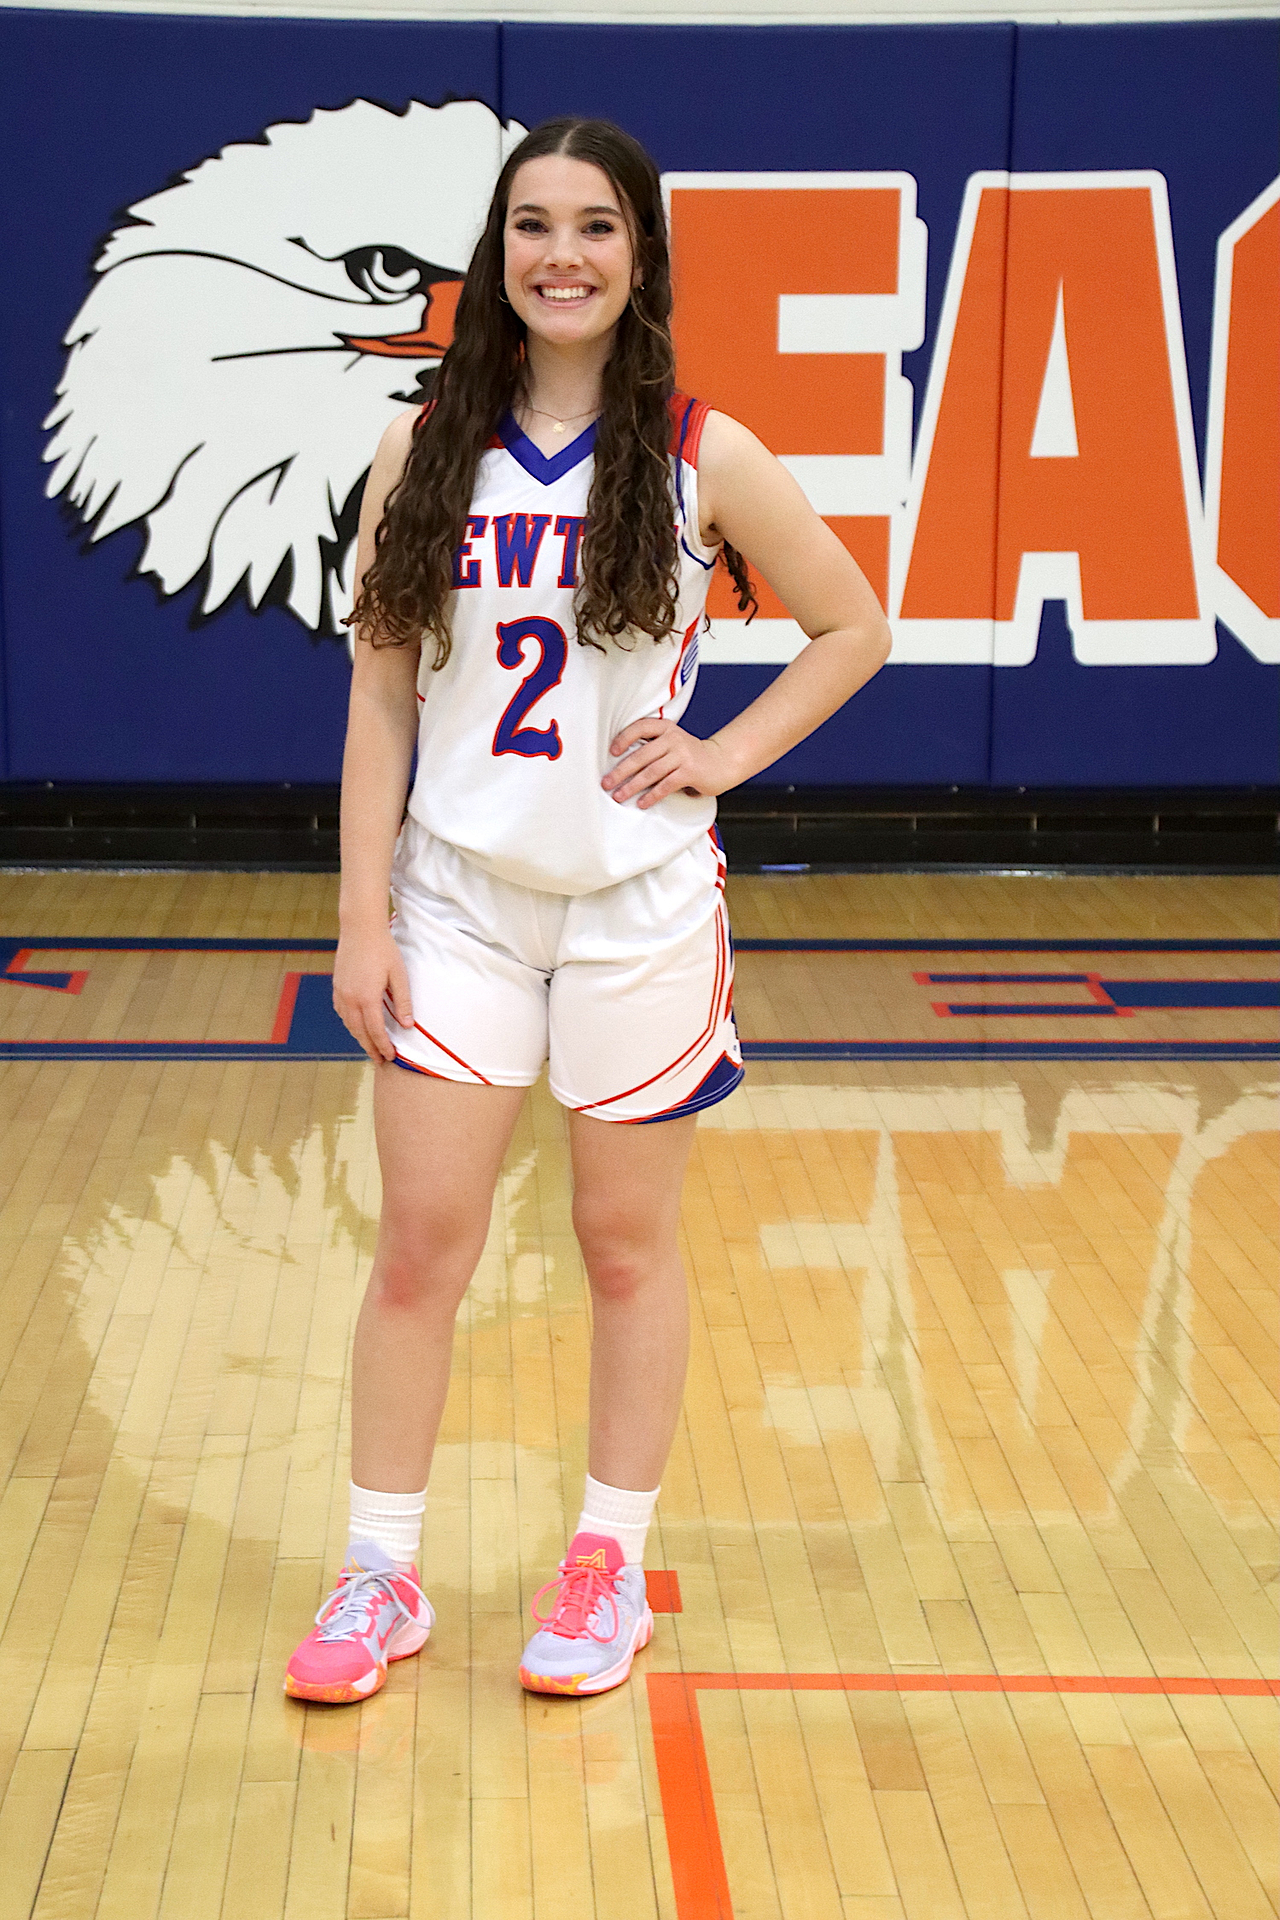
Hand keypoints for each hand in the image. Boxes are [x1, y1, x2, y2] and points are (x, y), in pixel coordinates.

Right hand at [333, 922, 412, 1063]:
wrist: (360, 928)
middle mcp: (350, 998)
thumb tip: (407, 1025)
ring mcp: (341, 992)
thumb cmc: (383, 949)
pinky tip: (356, 1024)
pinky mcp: (337, 985)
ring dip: (359, 1036)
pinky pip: (341, 1011)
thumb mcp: (399, 975)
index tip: (390, 1057)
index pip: (375, 1031)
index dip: (383, 1046)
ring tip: (370, 1045)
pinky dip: (349, 1022)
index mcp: (367, 998)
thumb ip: (403, 1002)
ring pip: (348, 1023)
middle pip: (359, 1032)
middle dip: (370, 1047)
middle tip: (379, 1060)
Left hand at [602, 717, 739, 808]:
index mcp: (666, 728)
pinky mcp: (690, 771)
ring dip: (632, 786)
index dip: (624, 737)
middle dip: (621, 771)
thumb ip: (653, 748)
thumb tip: (623, 767)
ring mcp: (683, 754)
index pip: (641, 727)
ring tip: (619, 796)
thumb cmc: (691, 755)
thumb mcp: (673, 743)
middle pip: (641, 755)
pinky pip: (666, 785)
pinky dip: (652, 795)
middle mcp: (674, 738)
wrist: (722, 762)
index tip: (612, 752)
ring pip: (651, 772)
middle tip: (607, 783)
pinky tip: (642, 803)